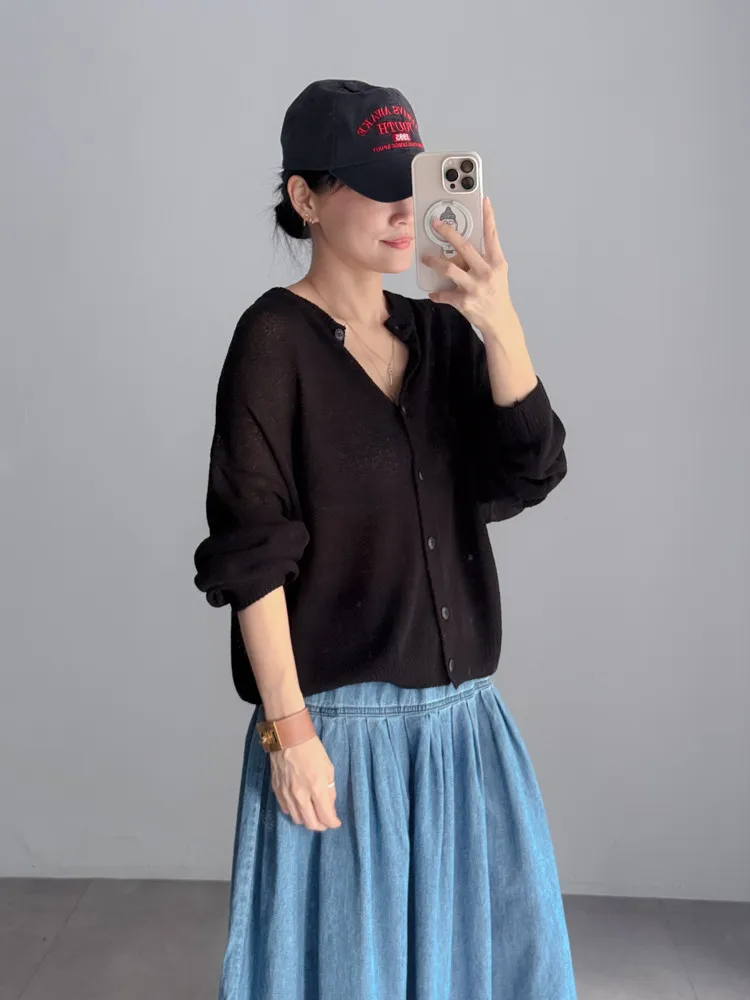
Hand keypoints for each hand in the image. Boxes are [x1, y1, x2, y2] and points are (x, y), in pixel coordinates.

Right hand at [269, 734, 341, 830]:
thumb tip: (329, 804)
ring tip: (313, 814)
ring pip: (297, 819)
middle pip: (311, 823)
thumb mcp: (328, 767)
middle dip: (321, 825)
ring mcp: (286, 795)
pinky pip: (286, 809)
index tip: (336, 822)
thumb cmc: (312, 749)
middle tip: (326, 821)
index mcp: (316, 789)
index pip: (325, 817)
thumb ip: (329, 789)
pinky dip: (294, 812)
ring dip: (307, 820)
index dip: (333, 823)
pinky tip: (300, 806)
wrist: (288, 738)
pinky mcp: (277, 791)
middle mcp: (300, 796)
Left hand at [421, 196, 511, 332]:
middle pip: (464, 247)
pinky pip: (444, 294)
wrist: (500, 320)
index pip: (492, 235)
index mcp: (496, 262)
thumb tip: (466, 243)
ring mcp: (475, 287)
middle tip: (435, 224)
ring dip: (434, 261)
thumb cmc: (497, 293)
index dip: (488, 217)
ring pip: (449, 269)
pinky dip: (437, 293)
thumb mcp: (498, 272)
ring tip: (425, 258)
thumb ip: (486, 256)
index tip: (483, 200)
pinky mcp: (465, 302)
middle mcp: (486, 272)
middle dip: (448, 233)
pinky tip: (433, 292)